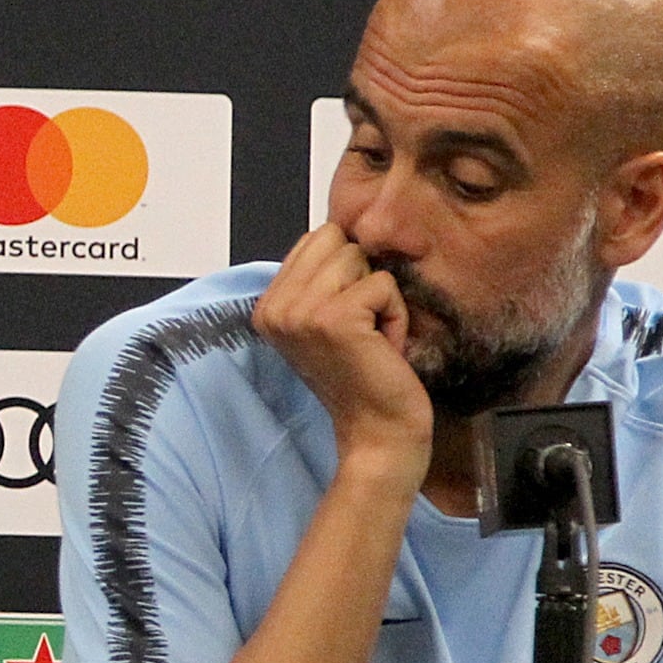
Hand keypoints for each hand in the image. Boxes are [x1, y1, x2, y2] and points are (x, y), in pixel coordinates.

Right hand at [252, 223, 432, 471]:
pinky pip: (383, 284)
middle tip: (360, 329)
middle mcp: (275, 308)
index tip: (346, 323)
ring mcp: (301, 313)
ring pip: (359, 258)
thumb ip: (318, 280)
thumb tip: (340, 231)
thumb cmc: (361, 376)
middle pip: (335, 240)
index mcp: (267, 306)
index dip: (345, 274)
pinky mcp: (335, 319)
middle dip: (360, 278)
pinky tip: (383, 348)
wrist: (377, 432)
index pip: (316, 239)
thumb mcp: (323, 321)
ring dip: (379, 298)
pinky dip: (395, 316)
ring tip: (371, 338)